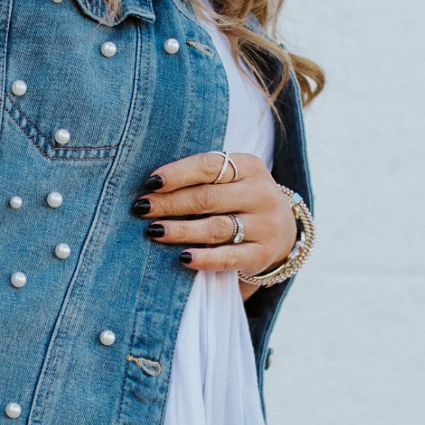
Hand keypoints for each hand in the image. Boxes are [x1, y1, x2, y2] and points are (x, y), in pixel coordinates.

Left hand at [132, 150, 296, 285]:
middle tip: (141, 209)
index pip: (209, 166)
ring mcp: (265, 225)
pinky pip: (230, 257)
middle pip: (208, 197)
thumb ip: (201, 179)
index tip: (150, 183)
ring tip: (154, 231)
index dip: (177, 174)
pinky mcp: (262, 254)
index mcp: (249, 167)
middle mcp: (261, 194)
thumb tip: (152, 187)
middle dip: (170, 203)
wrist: (282, 230)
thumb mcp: (231, 180)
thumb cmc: (239, 200)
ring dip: (181, 230)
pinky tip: (183, 258)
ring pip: (217, 227)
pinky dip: (206, 258)